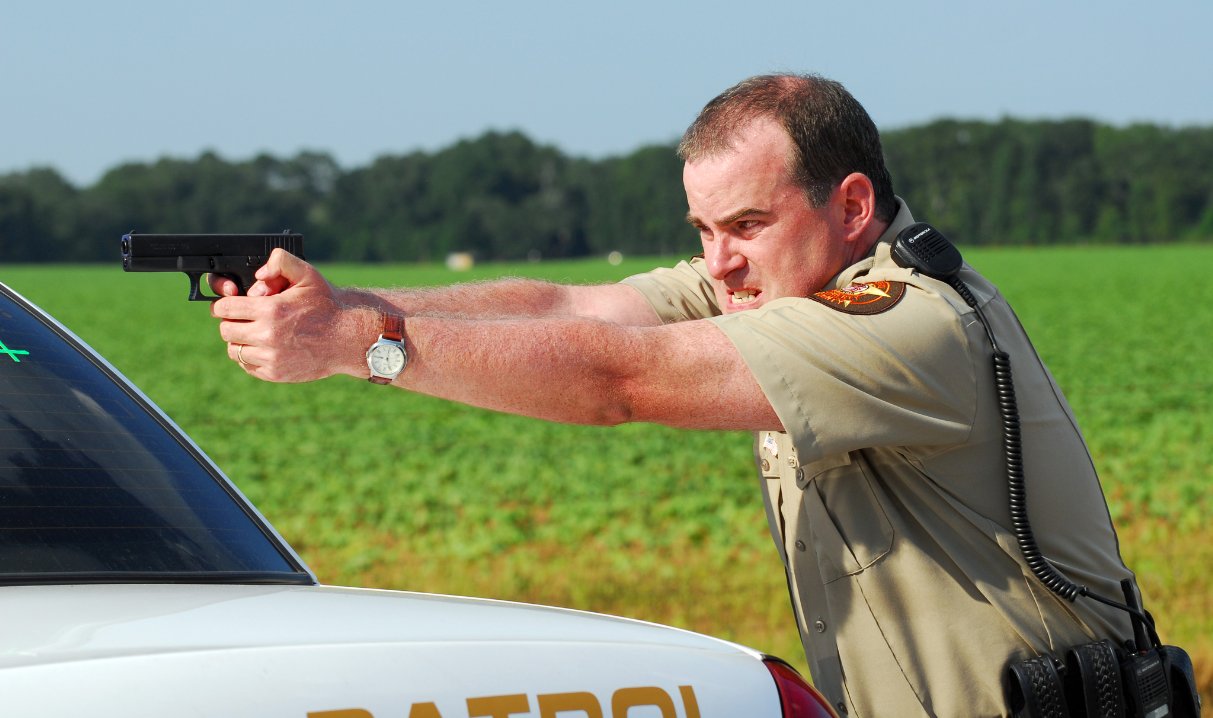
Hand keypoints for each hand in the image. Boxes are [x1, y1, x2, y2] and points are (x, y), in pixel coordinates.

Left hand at [211, 249, 373, 381]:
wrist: (347, 338)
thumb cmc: (326, 305)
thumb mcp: (307, 274)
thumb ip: (281, 261)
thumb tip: (257, 273)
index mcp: (270, 310)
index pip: (224, 308)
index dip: (223, 304)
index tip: (229, 304)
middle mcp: (268, 336)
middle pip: (226, 330)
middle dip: (231, 321)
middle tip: (242, 318)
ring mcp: (271, 358)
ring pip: (234, 350)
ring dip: (239, 340)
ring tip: (252, 333)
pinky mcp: (275, 373)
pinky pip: (247, 366)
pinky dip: (249, 357)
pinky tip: (263, 347)